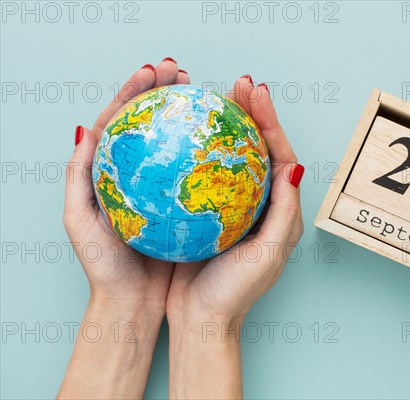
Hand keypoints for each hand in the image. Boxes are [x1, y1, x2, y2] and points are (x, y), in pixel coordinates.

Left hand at [63, 59, 191, 308]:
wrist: (132, 302)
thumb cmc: (104, 266)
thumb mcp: (80, 220)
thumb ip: (78, 177)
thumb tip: (85, 132)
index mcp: (109, 171)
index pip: (120, 119)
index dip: (134, 91)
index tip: (153, 72)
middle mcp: (139, 174)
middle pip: (152, 122)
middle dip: (163, 91)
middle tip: (180, 71)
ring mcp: (164, 186)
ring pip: (178, 141)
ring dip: (189, 114)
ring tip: (202, 91)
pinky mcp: (185, 202)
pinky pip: (198, 169)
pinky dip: (207, 150)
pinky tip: (221, 137)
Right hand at [166, 76, 304, 398]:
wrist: (202, 320)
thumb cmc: (237, 292)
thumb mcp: (268, 253)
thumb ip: (284, 211)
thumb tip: (295, 165)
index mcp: (281, 210)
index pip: (280, 155)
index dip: (270, 122)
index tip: (256, 93)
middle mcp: (261, 203)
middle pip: (258, 149)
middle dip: (252, 114)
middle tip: (239, 84)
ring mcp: (234, 206)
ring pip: (233, 157)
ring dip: (228, 127)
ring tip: (218, 99)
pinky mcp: (209, 212)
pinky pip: (206, 174)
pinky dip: (201, 151)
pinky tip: (187, 136)